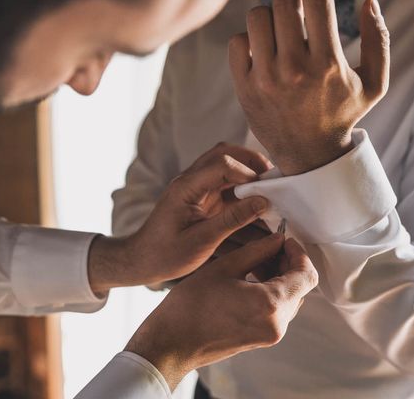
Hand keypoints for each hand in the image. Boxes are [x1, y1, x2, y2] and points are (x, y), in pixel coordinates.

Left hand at [88, 143, 272, 294]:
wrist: (141, 260)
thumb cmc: (165, 254)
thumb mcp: (202, 241)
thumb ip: (233, 219)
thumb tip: (262, 202)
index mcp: (186, 187)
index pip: (222, 164)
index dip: (248, 172)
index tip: (265, 191)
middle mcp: (190, 180)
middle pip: (224, 153)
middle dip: (251, 161)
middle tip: (272, 178)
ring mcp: (195, 186)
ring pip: (225, 162)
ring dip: (247, 170)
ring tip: (266, 186)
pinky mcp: (201, 195)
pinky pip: (225, 180)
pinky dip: (242, 184)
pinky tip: (254, 199)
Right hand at [125, 233, 318, 389]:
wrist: (172, 342)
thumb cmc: (192, 305)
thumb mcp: (226, 267)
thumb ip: (258, 251)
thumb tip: (277, 240)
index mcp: (272, 305)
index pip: (306, 275)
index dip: (299, 253)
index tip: (285, 239)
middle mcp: (277, 324)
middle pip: (300, 286)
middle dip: (289, 262)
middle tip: (271, 245)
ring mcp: (271, 334)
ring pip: (290, 297)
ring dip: (280, 276)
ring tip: (258, 259)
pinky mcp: (262, 338)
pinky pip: (278, 310)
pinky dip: (272, 291)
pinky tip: (253, 276)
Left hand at [228, 0, 389, 174]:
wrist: (310, 155)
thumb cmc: (343, 114)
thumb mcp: (375, 83)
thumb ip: (379, 40)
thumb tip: (370, 0)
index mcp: (329, 63)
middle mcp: (296, 69)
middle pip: (283, 3)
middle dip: (292, 0)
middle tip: (297, 13)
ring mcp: (267, 79)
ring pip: (257, 17)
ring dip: (269, 17)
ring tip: (279, 31)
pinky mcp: (245, 88)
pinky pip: (237, 42)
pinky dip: (249, 40)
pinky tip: (263, 51)